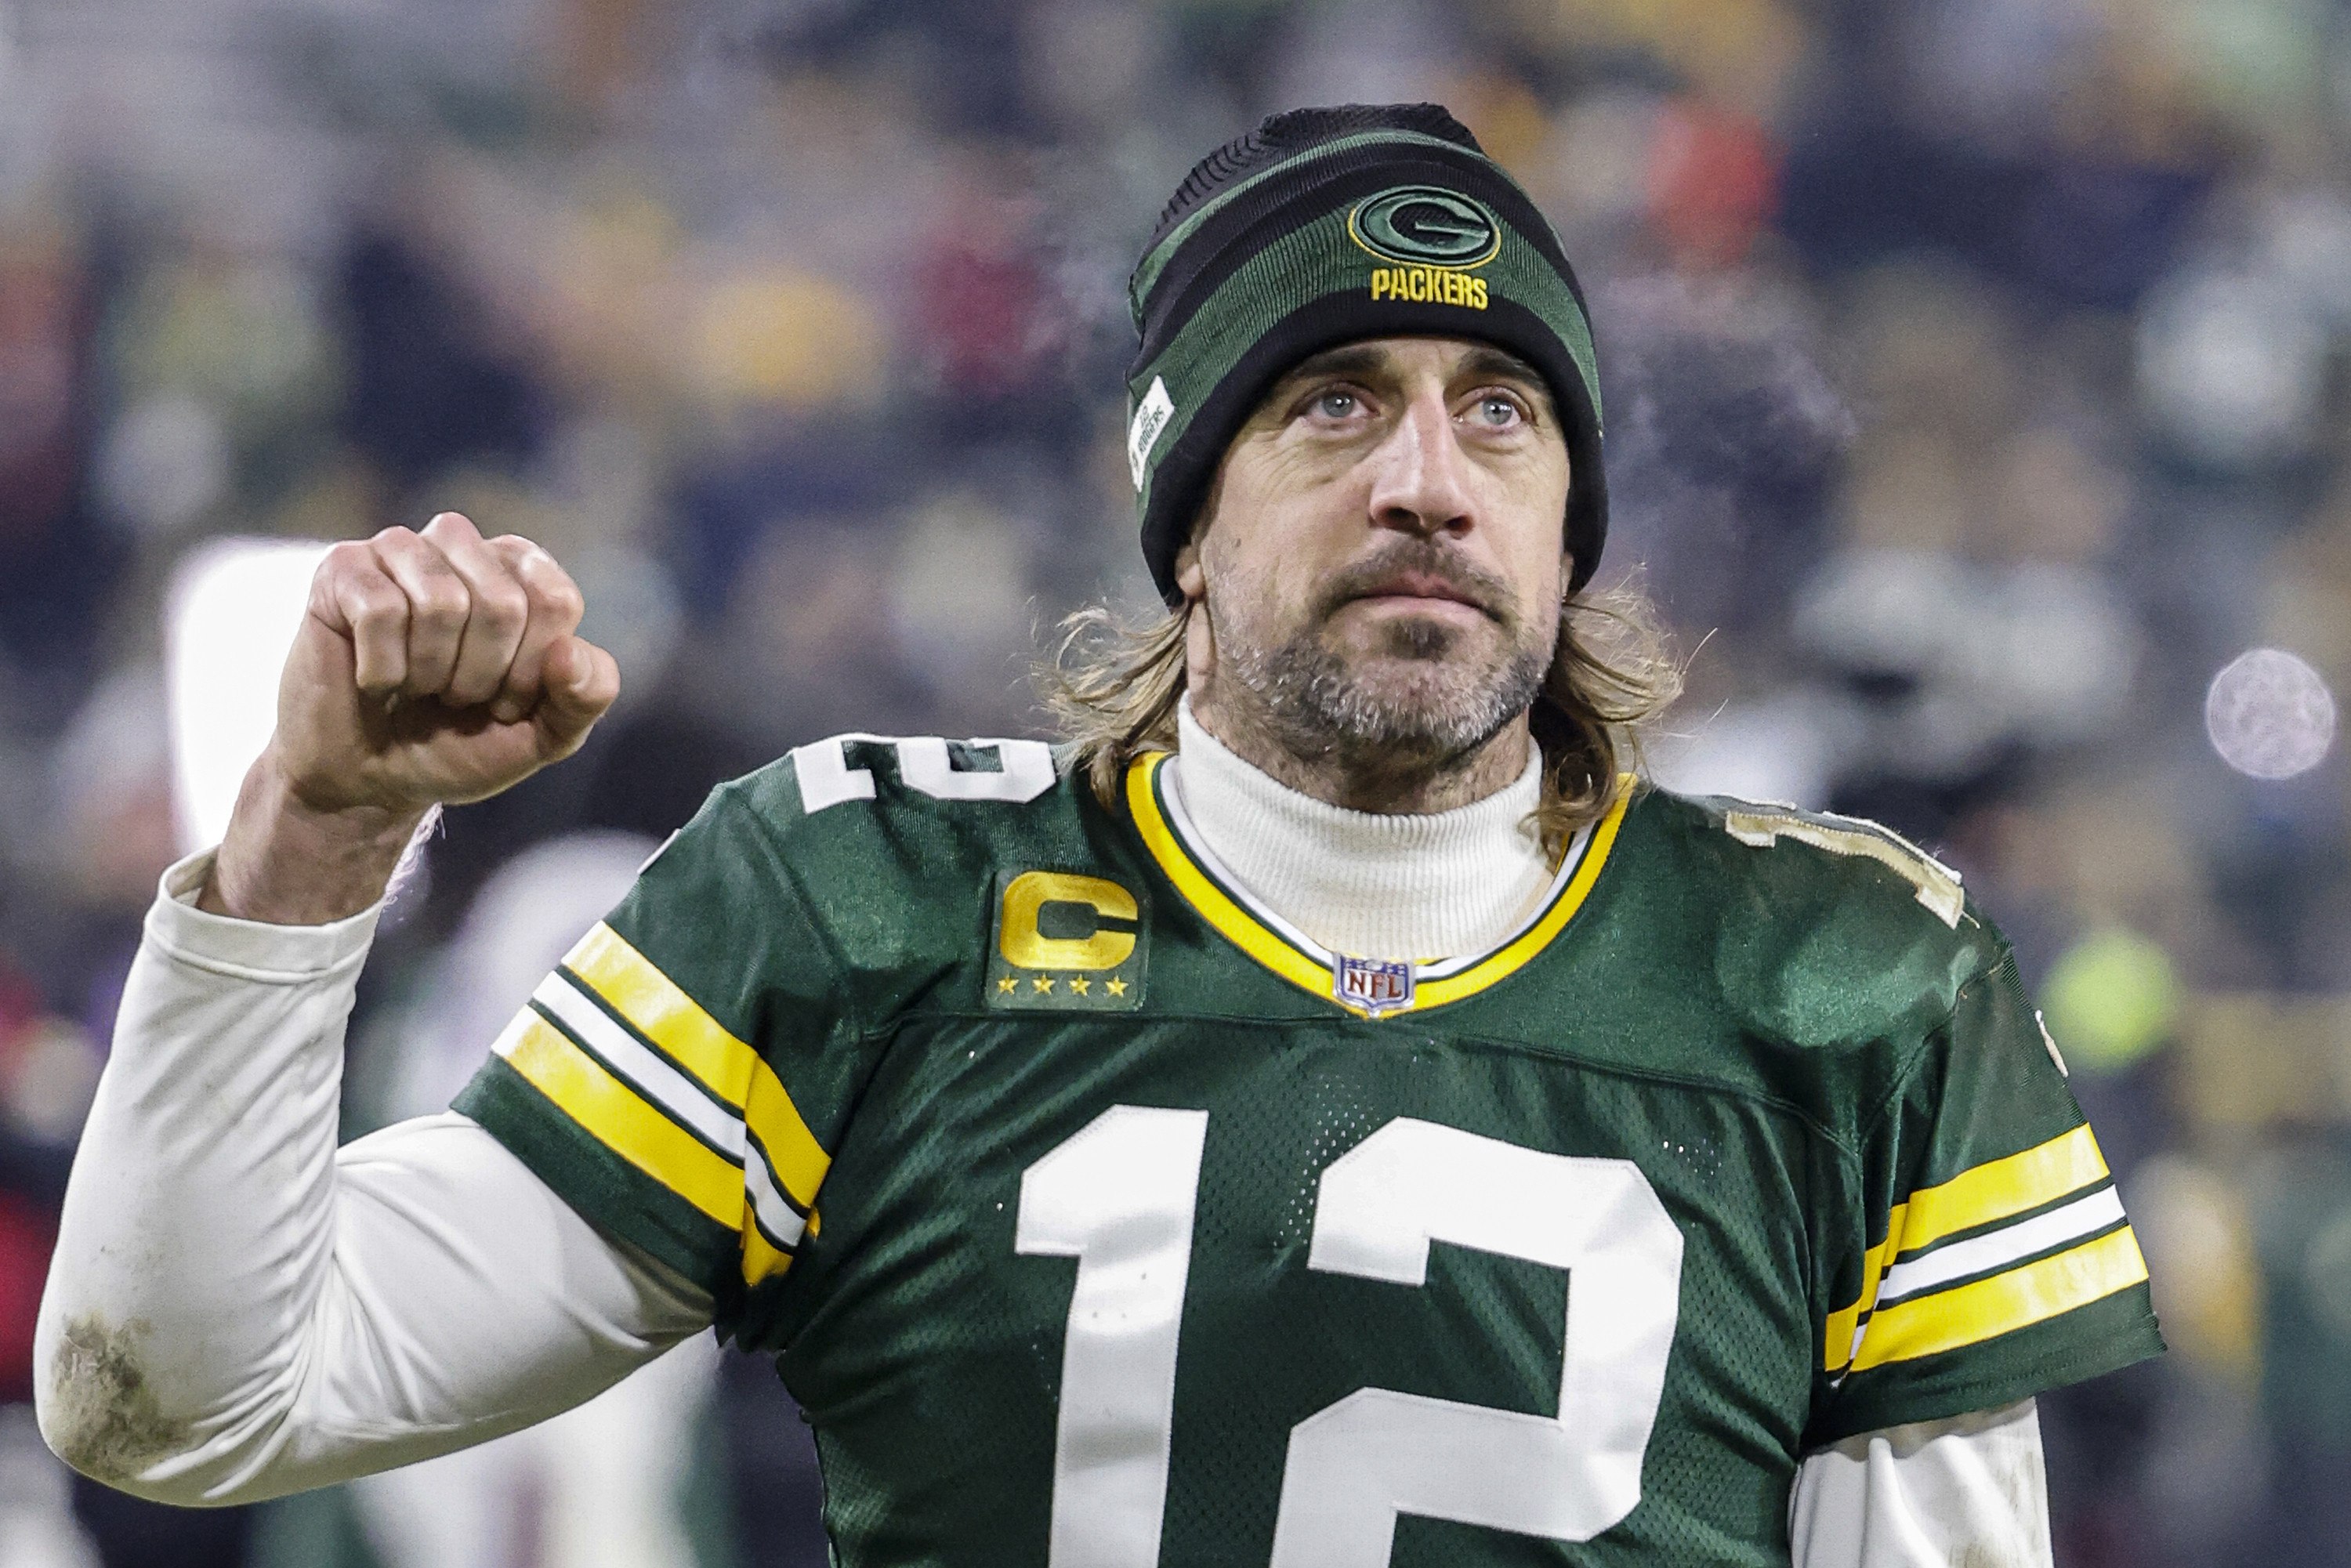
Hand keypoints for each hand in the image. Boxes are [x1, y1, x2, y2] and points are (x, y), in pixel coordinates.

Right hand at [202, 513, 620, 923]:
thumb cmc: (460, 743)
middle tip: (453, 697)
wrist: (370, 779)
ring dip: (431, 672)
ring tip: (416, 685)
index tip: (504, 701)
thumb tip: (569, 651)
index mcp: (521, 568)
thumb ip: (586, 696)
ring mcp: (399, 549)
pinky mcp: (341, 569)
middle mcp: (462, 544)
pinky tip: (374, 679)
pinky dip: (382, 669)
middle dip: (481, 676)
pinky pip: (380, 610)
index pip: (556, 601)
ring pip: (441, 602)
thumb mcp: (544, 735)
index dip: (531, 671)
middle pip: (502, 603)